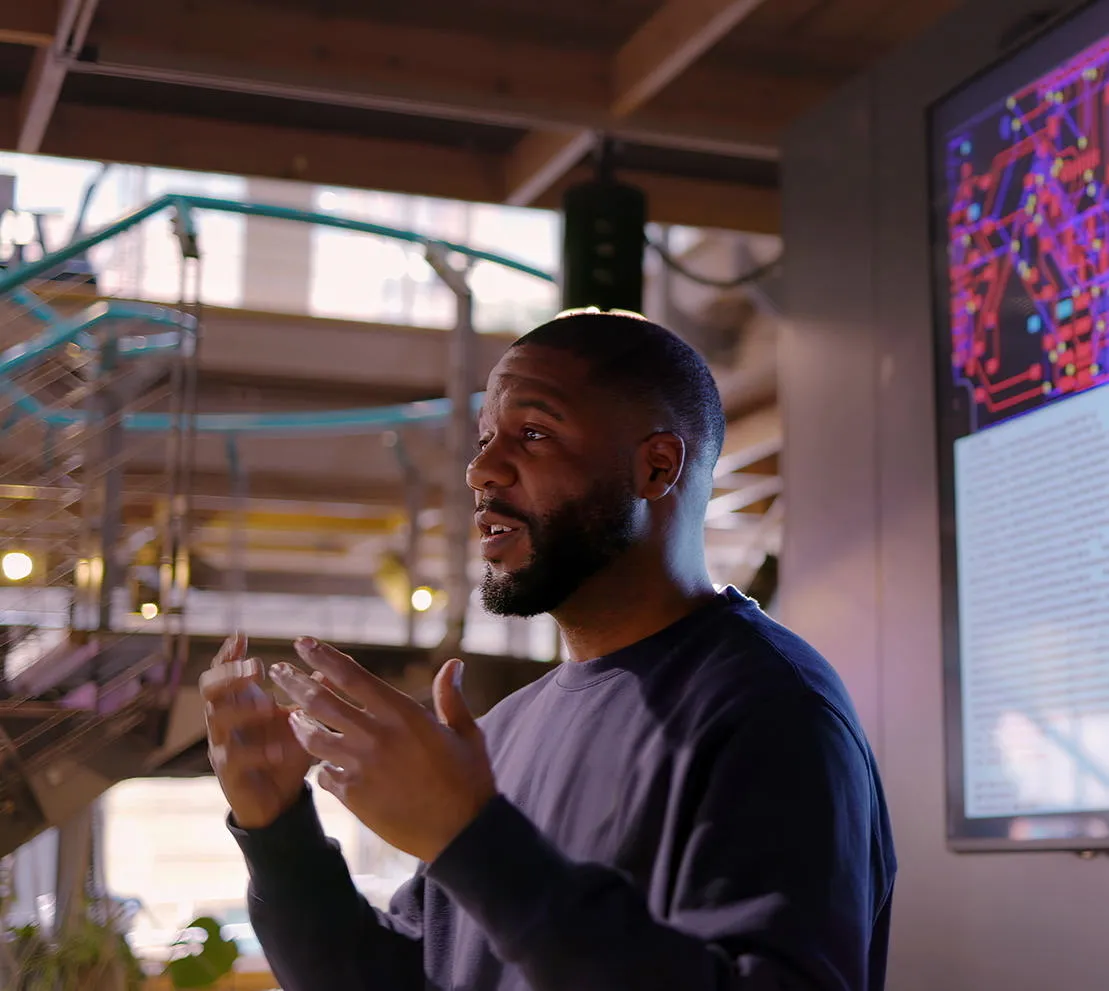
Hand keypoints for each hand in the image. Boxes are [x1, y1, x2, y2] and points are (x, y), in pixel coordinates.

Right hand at [200, 633, 313, 828]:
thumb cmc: (286, 752)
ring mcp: (223, 746)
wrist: (278, 800)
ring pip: (217, 719)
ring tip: (270, 706)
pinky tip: (277, 750)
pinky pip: (233, 758)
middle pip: (209, 688)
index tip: (241, 635)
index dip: (229, 653)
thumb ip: (311, 695)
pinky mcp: (229, 774)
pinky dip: (256, 751)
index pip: (224, 671)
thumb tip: (329, 666)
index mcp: (240, 702)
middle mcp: (226, 720)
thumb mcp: (301, 720)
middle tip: (256, 667)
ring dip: (243, 708)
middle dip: (230, 674)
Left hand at [269, 637, 496, 862]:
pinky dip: (321, 766)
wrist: (462, 833)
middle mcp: (376, 735)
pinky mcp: (354, 796)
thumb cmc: (469, 779)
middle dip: (294, 682)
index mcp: (402, 714)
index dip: (324, 657)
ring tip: (289, 716)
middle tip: (276, 671)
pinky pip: (324, 774)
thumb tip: (453, 664)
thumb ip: (451, 697)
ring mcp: (361, 766)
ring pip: (314, 738)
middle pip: (321, 702)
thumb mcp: (465, 733)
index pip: (352, 676)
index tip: (304, 643)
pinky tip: (320, 763)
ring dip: (298, 724)